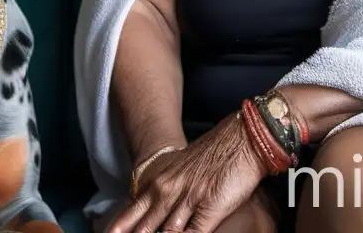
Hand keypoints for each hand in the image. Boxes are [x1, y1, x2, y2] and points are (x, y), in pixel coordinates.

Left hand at [109, 113, 266, 232]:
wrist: (242, 138)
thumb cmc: (216, 155)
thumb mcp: (184, 171)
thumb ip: (170, 192)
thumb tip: (164, 214)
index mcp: (160, 182)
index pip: (133, 211)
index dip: (120, 227)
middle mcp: (169, 191)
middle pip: (144, 226)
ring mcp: (187, 200)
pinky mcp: (209, 209)